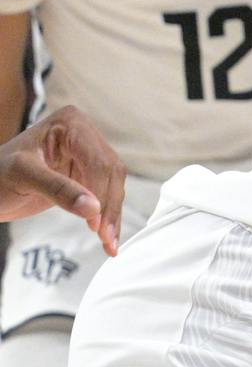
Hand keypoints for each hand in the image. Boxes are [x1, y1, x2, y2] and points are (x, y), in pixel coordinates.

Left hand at [0, 106, 125, 255]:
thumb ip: (57, 189)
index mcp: (70, 124)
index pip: (98, 161)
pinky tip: (106, 235)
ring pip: (114, 187)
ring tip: (108, 242)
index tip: (95, 222)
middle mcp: (84, 136)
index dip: (100, 193)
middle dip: (109, 207)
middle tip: (105, 237)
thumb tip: (93, 208)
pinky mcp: (88, 175)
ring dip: (112, 216)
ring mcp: (88, 156)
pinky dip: (107, 217)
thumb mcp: (22, 176)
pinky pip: (107, 196)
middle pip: (111, 174)